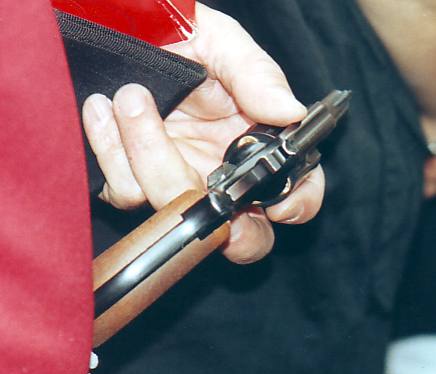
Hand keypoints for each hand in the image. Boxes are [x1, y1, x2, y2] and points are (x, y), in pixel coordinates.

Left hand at [82, 3, 324, 263]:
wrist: (128, 36)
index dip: (293, 206)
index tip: (277, 203)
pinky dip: (110, 151)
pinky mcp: (134, 182)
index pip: (292, 193)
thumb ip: (258, 76)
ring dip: (146, 154)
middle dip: (211, 214)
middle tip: (181, 169)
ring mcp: (175, 181)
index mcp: (254, 145)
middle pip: (233, 231)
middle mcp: (218, 174)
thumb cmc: (182, 38)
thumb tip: (292, 112)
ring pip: (172, 208)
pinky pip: (125, 192)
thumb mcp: (223, 45)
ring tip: (129, 98)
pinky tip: (103, 111)